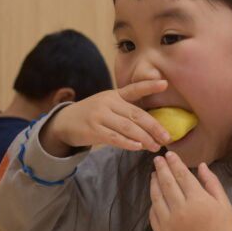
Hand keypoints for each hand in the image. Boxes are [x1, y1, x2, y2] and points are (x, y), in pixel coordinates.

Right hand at [41, 80, 170, 155]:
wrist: (64, 122)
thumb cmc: (93, 115)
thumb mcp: (108, 105)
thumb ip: (126, 110)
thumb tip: (152, 126)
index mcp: (114, 94)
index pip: (134, 89)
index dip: (149, 86)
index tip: (165, 83)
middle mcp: (108, 102)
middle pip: (136, 114)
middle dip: (154, 127)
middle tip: (167, 137)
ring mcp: (100, 116)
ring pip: (127, 127)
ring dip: (144, 138)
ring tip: (155, 146)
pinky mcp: (93, 130)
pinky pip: (114, 138)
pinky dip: (127, 143)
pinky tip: (138, 147)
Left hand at [149, 151, 231, 230]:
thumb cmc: (224, 230)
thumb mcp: (224, 203)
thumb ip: (211, 182)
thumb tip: (200, 165)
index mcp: (198, 201)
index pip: (182, 175)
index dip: (174, 163)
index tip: (169, 154)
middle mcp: (180, 211)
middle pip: (166, 183)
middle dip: (161, 168)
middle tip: (157, 159)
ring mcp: (169, 224)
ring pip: (156, 198)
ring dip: (154, 183)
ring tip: (154, 175)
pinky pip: (153, 215)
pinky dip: (153, 203)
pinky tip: (156, 196)